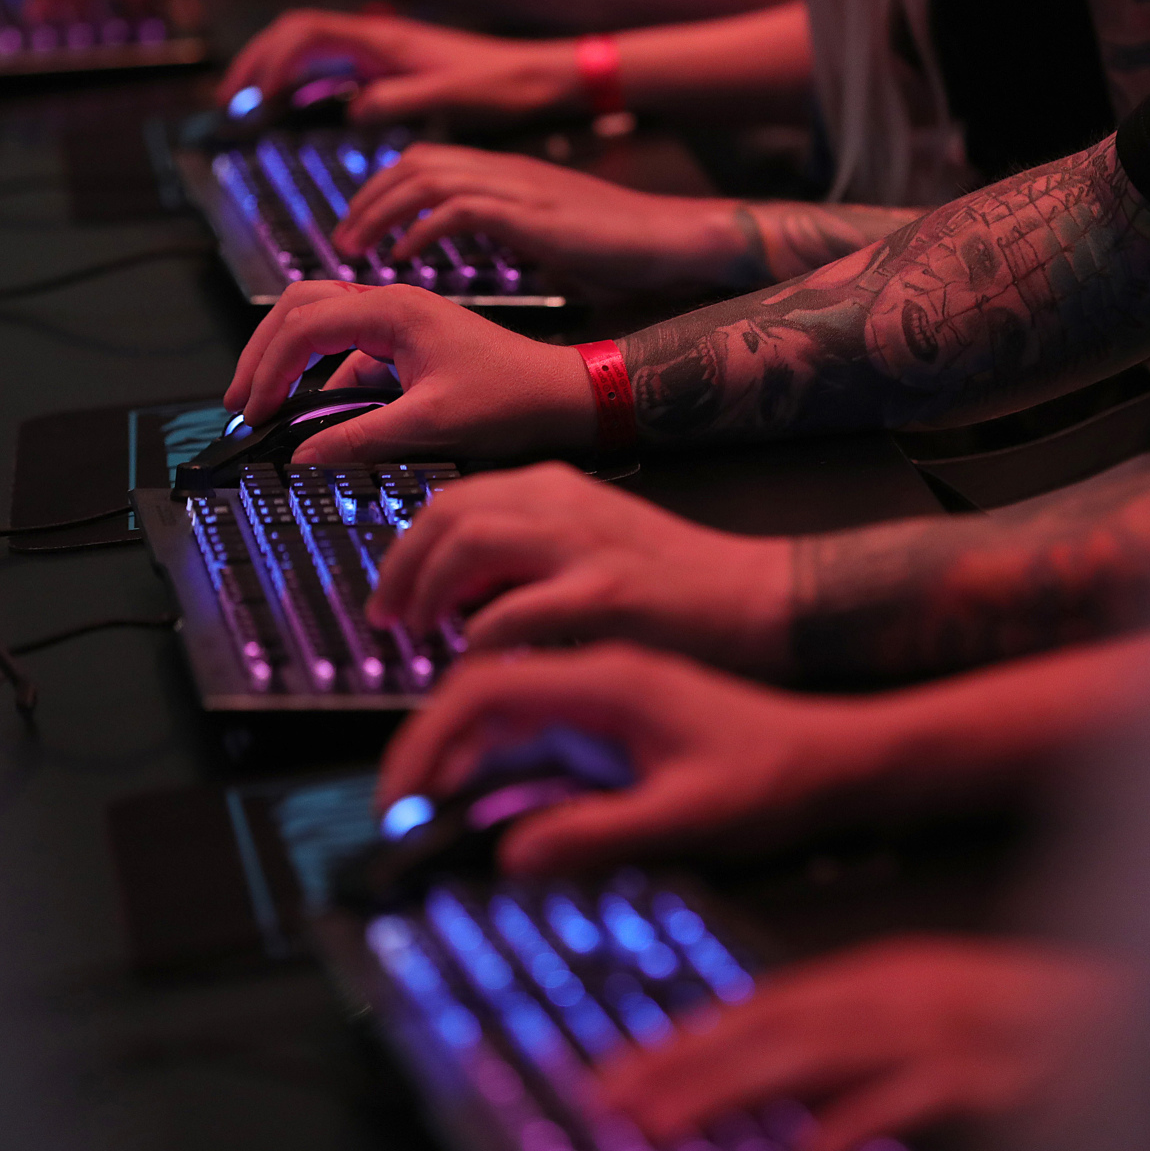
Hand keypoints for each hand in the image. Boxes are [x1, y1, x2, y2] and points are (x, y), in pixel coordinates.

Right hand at [218, 11, 582, 128]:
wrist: (536, 76)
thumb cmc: (500, 85)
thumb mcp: (450, 96)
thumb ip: (400, 98)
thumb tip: (354, 107)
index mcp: (384, 39)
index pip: (307, 33)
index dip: (271, 59)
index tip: (250, 93)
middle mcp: (378, 37)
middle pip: (297, 35)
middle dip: (259, 61)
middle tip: (230, 100)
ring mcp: (383, 49)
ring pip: (312, 47)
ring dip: (276, 68)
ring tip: (250, 102)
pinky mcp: (394, 66)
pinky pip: (334, 63)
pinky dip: (305, 77)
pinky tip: (297, 102)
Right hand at [222, 281, 590, 461]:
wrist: (568, 397)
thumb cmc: (515, 399)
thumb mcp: (432, 424)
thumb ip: (360, 437)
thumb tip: (302, 457)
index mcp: (393, 309)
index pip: (301, 326)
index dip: (267, 370)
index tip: (255, 414)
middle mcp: (391, 305)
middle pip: (299, 311)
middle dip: (263, 354)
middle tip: (242, 403)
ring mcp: (399, 325)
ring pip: (320, 328)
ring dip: (289, 364)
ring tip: (266, 408)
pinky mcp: (409, 349)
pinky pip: (349, 356)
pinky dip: (322, 382)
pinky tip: (317, 419)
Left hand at [330, 144, 744, 298]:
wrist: (671, 235)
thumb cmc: (621, 246)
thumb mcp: (552, 236)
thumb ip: (512, 236)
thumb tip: (480, 255)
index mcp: (508, 174)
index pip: (426, 163)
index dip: (383, 191)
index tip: (361, 229)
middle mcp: (505, 171)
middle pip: (411, 164)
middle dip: (366, 200)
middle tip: (342, 242)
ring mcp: (517, 187)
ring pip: (423, 179)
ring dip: (381, 214)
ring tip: (358, 251)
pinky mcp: (529, 213)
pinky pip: (458, 209)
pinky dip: (422, 231)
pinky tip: (406, 258)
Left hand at [366, 462, 791, 671]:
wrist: (758, 596)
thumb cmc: (679, 583)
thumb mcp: (594, 540)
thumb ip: (531, 549)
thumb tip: (459, 589)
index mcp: (557, 488)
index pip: (453, 498)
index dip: (407, 545)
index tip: (393, 590)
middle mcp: (564, 504)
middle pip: (447, 513)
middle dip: (402, 569)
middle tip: (391, 619)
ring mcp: (584, 545)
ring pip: (468, 545)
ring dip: (429, 594)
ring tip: (423, 637)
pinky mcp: (607, 593)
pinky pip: (514, 611)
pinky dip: (480, 639)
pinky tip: (478, 662)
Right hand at [375, 644, 878, 876]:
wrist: (842, 755)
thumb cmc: (780, 777)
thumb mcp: (692, 817)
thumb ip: (601, 834)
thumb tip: (513, 855)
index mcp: (610, 681)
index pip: (485, 689)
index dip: (427, 741)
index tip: (401, 799)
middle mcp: (601, 674)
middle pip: (483, 692)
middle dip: (429, 749)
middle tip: (401, 816)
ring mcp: (609, 690)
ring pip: (506, 706)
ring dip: (460, 749)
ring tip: (431, 810)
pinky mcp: (620, 714)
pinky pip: (539, 726)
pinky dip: (501, 758)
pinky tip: (494, 803)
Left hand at [598, 937, 1122, 1150]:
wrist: (1140, 1017)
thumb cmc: (1031, 1027)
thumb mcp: (928, 1020)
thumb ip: (850, 1047)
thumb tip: (770, 1095)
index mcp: (884, 977)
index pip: (763, 1008)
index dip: (685, 1040)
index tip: (614, 1074)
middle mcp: (905, 993)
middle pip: (775, 1030)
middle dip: (686, 1067)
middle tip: (612, 1103)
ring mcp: (952, 1031)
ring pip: (824, 1056)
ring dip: (739, 1089)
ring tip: (671, 1123)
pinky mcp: (1001, 1078)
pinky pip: (921, 1099)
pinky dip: (864, 1120)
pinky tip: (813, 1150)